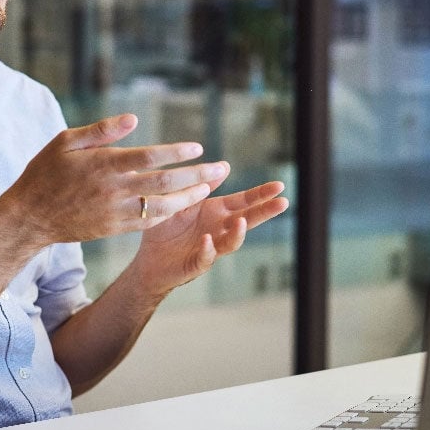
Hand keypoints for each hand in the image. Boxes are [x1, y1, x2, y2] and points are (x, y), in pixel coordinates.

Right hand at [0, 114, 228, 248]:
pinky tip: (184, 205)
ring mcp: (115, 212)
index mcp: (104, 164)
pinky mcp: (114, 228)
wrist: (30, 216)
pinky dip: (169, 213)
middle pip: (164, 183)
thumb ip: (101, 130)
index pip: (149, 157)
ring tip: (209, 188)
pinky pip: (148, 221)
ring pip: (162, 206)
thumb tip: (134, 119)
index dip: (176, 153)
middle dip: (197, 175)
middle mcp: (114, 189)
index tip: (198, 148)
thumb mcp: (66, 142)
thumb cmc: (46, 172)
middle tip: (222, 169)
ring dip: (189, 197)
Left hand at [131, 172, 288, 297]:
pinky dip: (207, 250)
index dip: (261, 194)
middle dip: (264, 212)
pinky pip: (204, 258)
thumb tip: (225, 165)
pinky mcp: (195, 264)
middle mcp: (218, 230)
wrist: (147, 258)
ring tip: (241, 221)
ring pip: (231, 243)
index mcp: (216, 212)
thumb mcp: (183, 200)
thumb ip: (202, 186)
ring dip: (238, 233)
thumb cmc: (166, 227)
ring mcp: (210, 248)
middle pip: (247, 220)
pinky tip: (206, 240)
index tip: (279, 186)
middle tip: (283, 202)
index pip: (244, 202)